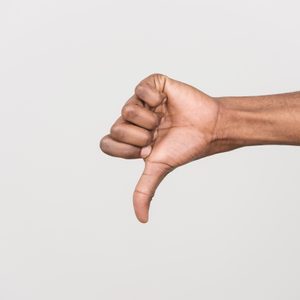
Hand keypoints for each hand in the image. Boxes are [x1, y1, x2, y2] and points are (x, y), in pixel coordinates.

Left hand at [100, 73, 219, 222]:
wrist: (210, 128)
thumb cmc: (185, 147)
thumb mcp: (159, 169)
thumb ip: (144, 191)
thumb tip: (141, 220)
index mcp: (129, 138)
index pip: (106, 144)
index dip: (126, 149)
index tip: (147, 149)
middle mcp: (131, 120)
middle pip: (116, 128)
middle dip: (141, 136)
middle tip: (158, 134)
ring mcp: (141, 101)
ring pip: (127, 110)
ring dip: (150, 120)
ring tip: (164, 120)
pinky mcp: (153, 84)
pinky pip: (140, 89)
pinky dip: (155, 99)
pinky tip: (165, 103)